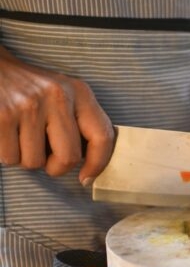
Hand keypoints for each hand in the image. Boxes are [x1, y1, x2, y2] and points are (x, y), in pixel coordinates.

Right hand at [0, 48, 113, 184]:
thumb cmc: (30, 88)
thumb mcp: (63, 93)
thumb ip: (81, 122)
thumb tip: (93, 163)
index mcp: (78, 91)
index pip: (102, 136)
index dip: (98, 164)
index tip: (86, 178)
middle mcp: (56, 96)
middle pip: (69, 157)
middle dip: (56, 167)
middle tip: (47, 159)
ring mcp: (28, 106)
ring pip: (35, 162)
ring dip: (25, 158)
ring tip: (20, 136)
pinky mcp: (1, 115)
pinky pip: (10, 157)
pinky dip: (6, 153)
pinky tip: (5, 134)